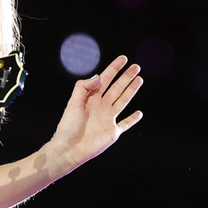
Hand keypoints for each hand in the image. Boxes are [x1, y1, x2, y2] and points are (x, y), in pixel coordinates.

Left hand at [48, 55, 143, 169]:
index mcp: (91, 98)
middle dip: (126, 77)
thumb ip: (84, 87)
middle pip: (117, 88)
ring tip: (139, 80)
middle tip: (136, 67)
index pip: (105, 79)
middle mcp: (101, 106)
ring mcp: (108, 119)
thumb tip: (99, 76)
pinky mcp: (113, 132)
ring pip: (123, 101)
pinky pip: (125, 124)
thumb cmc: (68, 125)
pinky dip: (133, 119)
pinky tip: (139, 113)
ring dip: (131, 90)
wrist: (69, 148)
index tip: (123, 59)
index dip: (114, 68)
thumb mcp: (73, 102)